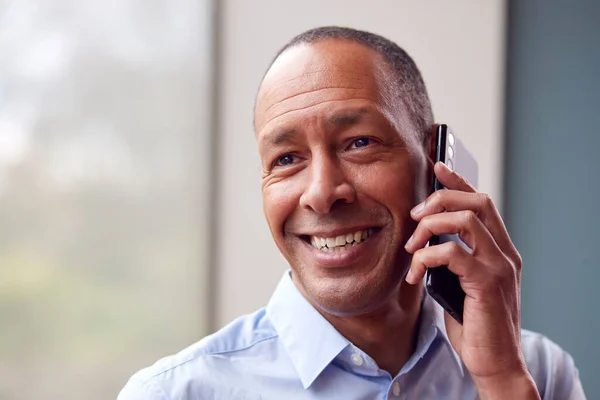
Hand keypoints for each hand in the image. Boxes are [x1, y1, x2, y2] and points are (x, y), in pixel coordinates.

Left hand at [404, 162, 539, 398]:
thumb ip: (452, 259)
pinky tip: (415, 272)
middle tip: (414, 217)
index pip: (482, 202)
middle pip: (477, 201)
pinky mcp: (487, 284)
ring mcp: (499, 267)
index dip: (459, 180)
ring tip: (411, 248)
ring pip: (466, 219)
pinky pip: (453, 253)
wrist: (495, 363)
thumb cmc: (474, 324)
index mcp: (500, 250)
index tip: (437, 166)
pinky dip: (427, 256)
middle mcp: (505, 253)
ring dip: (430, 227)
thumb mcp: (461, 283)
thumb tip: (424, 239)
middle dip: (440, 199)